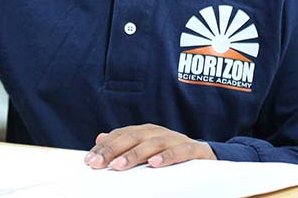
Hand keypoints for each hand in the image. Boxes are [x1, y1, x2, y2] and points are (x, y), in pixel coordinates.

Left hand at [83, 124, 214, 170]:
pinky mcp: (194, 150)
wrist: (208, 157)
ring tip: (120, 165)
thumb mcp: (147, 150)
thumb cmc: (171, 155)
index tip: (89, 161)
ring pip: (153, 143)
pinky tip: (155, 164)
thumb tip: (100, 137)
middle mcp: (159, 132)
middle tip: (98, 163)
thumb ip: (125, 144)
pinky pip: (181, 152)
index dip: (105, 147)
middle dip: (113, 150)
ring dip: (135, 154)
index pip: (121, 135)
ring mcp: (176, 140)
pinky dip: (168, 157)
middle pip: (133, 137)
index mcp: (146, 132)